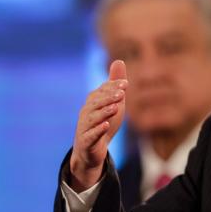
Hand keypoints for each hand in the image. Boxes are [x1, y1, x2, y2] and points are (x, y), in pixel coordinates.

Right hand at [68, 60, 127, 191]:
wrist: (91, 150)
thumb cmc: (102, 122)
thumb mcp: (112, 102)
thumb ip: (114, 84)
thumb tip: (119, 60)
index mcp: (92, 102)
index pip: (102, 91)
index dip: (112, 87)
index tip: (125, 83)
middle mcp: (86, 112)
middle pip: (96, 103)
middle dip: (109, 98)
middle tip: (122, 94)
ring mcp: (84, 127)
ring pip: (93, 118)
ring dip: (104, 112)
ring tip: (116, 108)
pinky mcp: (86, 141)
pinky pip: (91, 135)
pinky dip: (98, 130)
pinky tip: (106, 126)